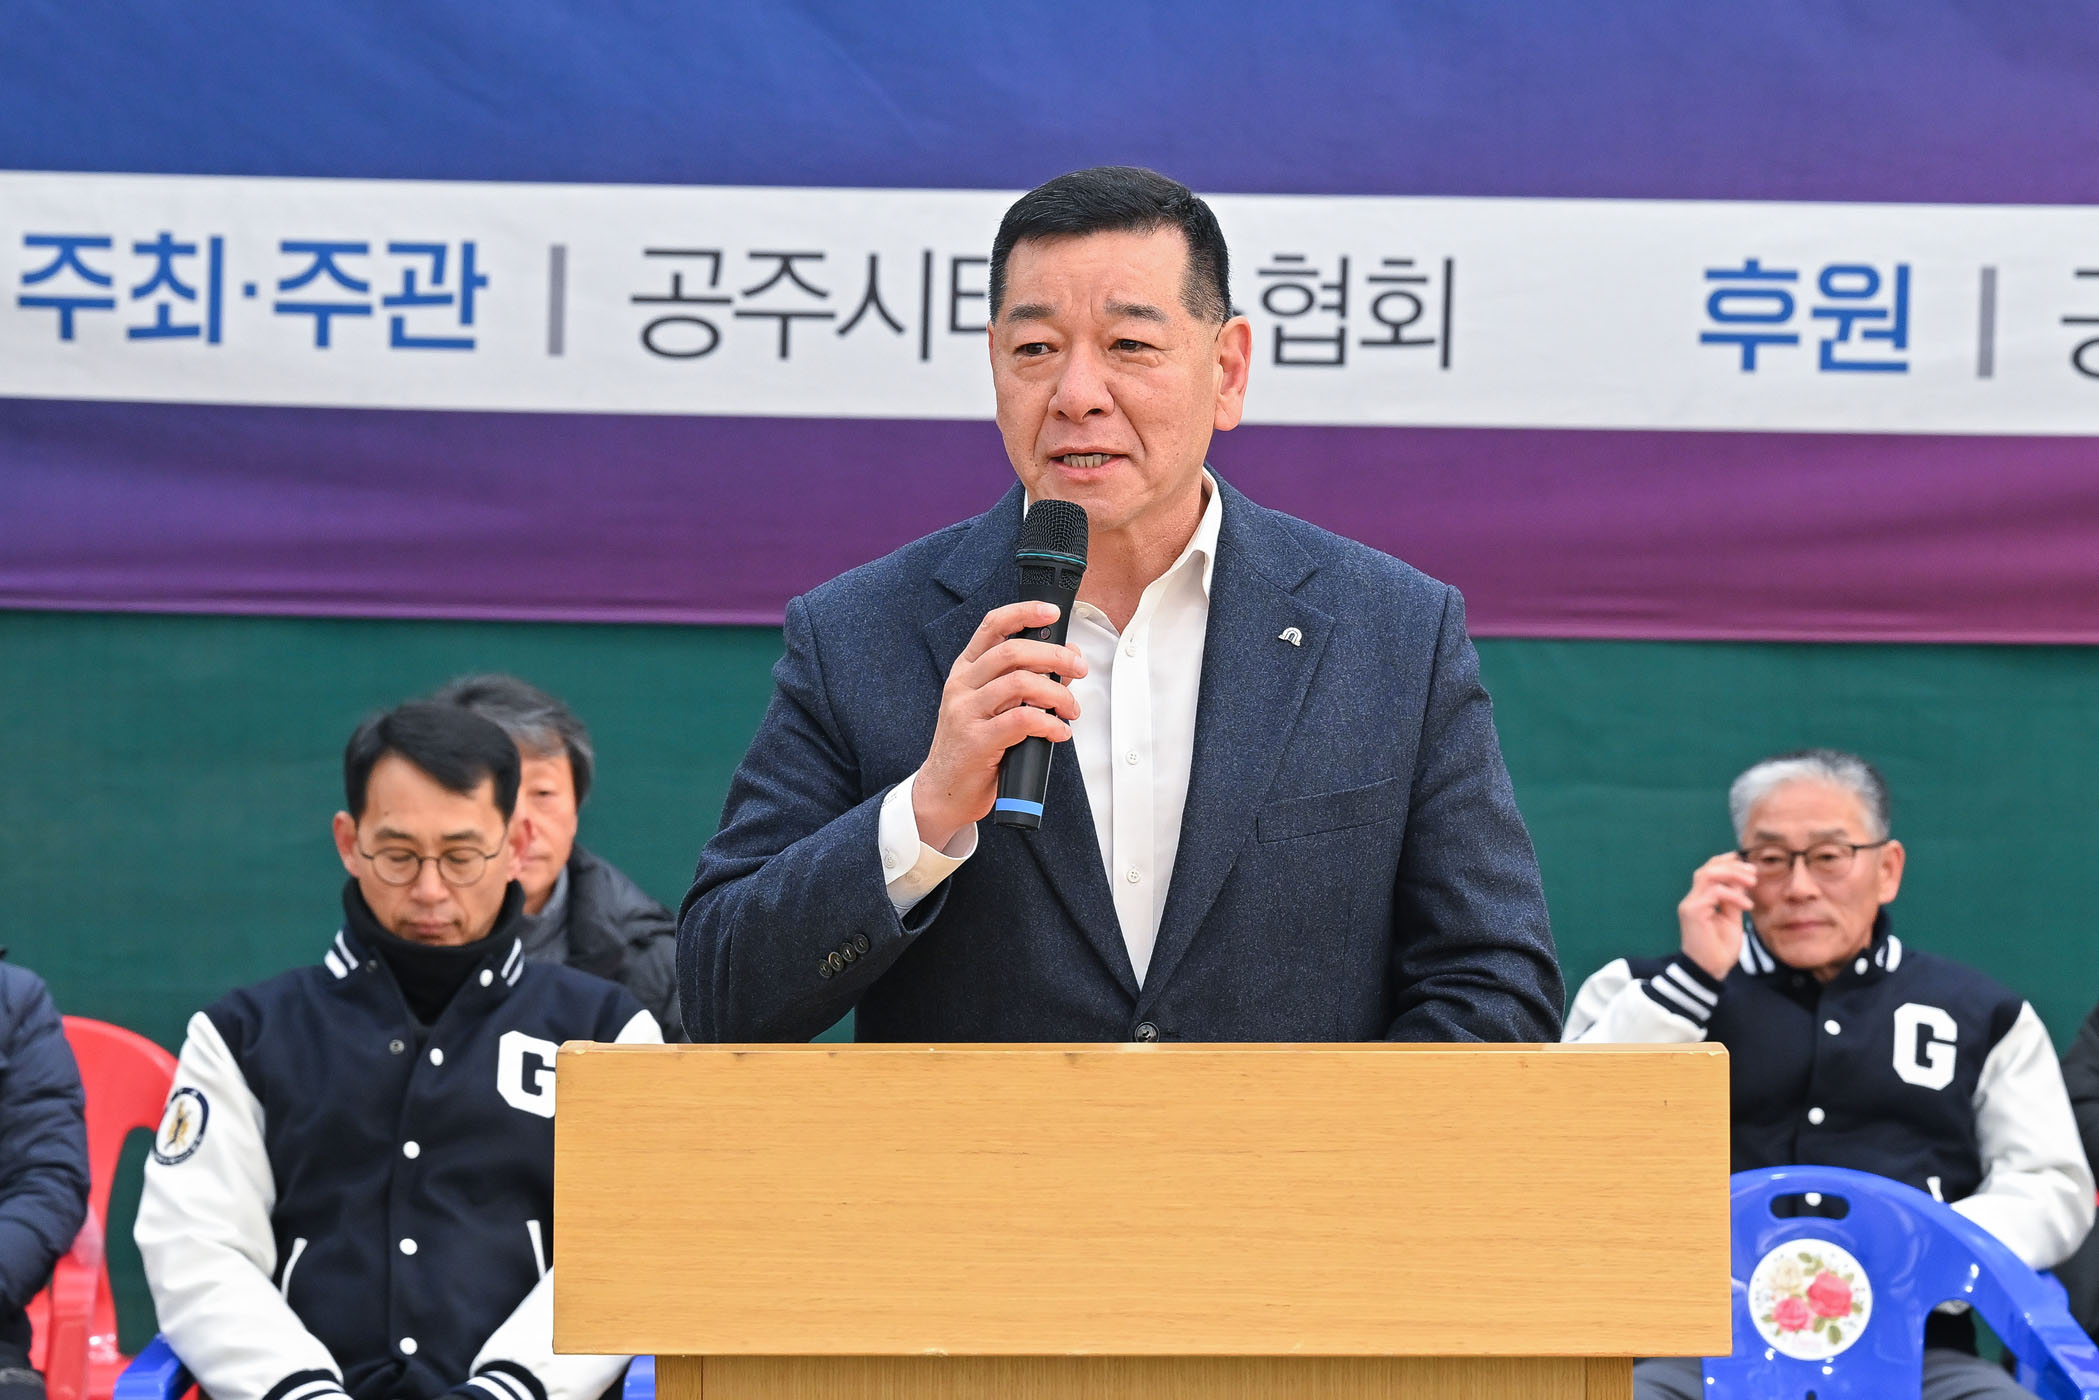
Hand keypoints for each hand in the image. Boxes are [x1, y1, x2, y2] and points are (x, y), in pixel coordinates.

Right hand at [912, 600, 1086, 849]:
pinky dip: (1049, 723)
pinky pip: (1022, 720)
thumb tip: (1064, 661)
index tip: (1051, 612)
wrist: (943, 791)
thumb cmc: (972, 747)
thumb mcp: (991, 706)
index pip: (992, 627)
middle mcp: (962, 686)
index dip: (1023, 613)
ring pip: (1020, 683)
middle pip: (1013, 651)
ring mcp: (966, 712)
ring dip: (1057, 693)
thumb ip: (1021, 682)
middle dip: (1054, 655)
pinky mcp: (977, 740)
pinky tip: (1058, 732)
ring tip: (1070, 709)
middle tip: (1078, 669)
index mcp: (965, 671)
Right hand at [1678, 852, 1755, 980]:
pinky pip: (1714, 893)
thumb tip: (1740, 881)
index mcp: (1700, 900)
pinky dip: (1733, 895)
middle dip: (1732, 866)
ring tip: (1752, 882)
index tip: (1748, 865)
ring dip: (1732, 875)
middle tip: (1754, 873)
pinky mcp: (1693, 912)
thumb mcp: (1731, 919)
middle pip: (1707, 869)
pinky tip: (1747, 905)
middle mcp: (1692, 899)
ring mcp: (1691, 905)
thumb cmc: (1720, 949)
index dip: (1727, 862)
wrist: (1709, 971)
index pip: (1708, 871)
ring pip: (1707, 875)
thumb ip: (1733, 900)